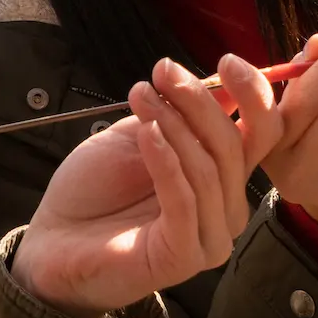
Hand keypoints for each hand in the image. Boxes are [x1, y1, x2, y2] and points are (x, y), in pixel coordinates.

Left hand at [11, 54, 279, 317]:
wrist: (53, 239)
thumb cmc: (95, 189)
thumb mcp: (141, 134)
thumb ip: (182, 115)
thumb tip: (223, 80)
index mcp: (225, 177)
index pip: (264, 134)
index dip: (254, 94)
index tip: (224, 60)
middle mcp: (227, 208)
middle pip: (236, 145)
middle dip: (200, 101)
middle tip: (163, 72)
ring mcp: (210, 236)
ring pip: (210, 169)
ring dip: (175, 124)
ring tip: (141, 97)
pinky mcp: (184, 256)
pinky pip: (185, 200)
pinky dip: (166, 160)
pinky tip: (146, 132)